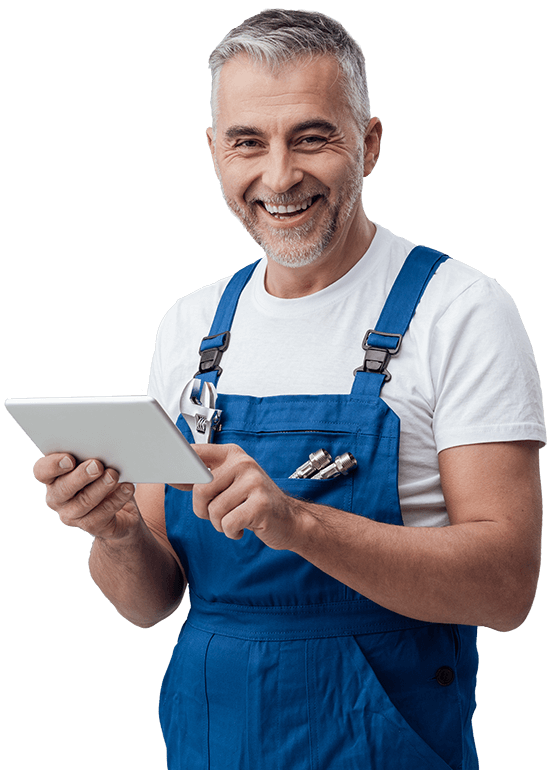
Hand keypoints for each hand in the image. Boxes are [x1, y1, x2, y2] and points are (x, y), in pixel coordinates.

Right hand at [34, 453, 139, 540]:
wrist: (121, 511)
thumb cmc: (103, 479)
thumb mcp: (96, 466)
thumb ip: (92, 458)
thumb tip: (102, 450)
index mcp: (53, 478)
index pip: (42, 471)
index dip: (53, 465)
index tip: (70, 459)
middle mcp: (58, 498)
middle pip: (63, 488)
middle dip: (81, 476)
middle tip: (97, 465)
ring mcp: (72, 515)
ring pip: (84, 502)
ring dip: (101, 487)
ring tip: (113, 475)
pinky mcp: (92, 526)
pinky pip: (103, 514)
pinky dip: (117, 499)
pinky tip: (127, 488)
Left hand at [184, 444, 299, 549]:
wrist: (289, 520)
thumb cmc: (254, 502)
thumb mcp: (229, 483)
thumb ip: (202, 478)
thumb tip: (173, 476)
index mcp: (232, 454)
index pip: (196, 453)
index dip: (179, 463)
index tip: (167, 472)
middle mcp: (243, 463)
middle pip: (200, 489)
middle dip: (203, 509)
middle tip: (219, 513)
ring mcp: (254, 482)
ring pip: (214, 510)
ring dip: (220, 523)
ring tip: (236, 518)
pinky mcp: (261, 504)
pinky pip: (228, 523)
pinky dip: (232, 531)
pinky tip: (243, 526)